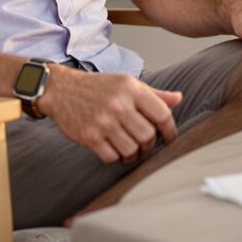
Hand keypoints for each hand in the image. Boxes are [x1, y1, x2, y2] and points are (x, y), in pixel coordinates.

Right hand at [37, 65, 182, 163]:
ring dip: (134, 154)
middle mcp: (118, 104)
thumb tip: (178, 99)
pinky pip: (112, 157)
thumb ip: (154, 94)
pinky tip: (115, 150)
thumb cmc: (99, 87)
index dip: (170, 130)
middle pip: (148, 136)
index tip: (169, 138)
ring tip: (131, 149)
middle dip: (150, 145)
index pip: (162, 114)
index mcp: (131, 89)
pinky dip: (117, 158)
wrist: (62, 90)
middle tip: (146, 144)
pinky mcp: (90, 136)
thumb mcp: (127, 83)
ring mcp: (103, 121)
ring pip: (131, 150)